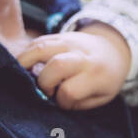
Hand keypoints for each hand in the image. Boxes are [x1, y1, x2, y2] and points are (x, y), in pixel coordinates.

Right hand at [15, 24, 130, 110]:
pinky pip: (36, 42)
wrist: (114, 51)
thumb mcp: (100, 97)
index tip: (63, 101)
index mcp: (96, 74)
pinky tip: (26, 66)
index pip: (70, 90)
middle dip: (44, 83)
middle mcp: (83, 55)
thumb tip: (48, 99)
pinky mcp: (59, 35)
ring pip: (40, 48)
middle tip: (45, 89)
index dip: (61, 100)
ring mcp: (70, 41)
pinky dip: (26, 54)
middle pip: (56, 66)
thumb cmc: (105, 80)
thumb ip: (76, 102)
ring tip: (24, 76)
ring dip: (25, 64)